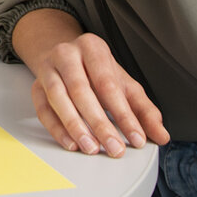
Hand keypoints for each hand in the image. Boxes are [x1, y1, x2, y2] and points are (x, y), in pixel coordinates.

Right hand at [25, 31, 168, 157]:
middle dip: (100, 124)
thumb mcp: (124, 84)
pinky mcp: (36, 86)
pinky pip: (43, 110)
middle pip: (82, 91)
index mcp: (93, 48)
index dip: (124, 114)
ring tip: (92, 148)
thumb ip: (144, 110)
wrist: (65, 57)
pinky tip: (72, 143)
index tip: (137, 138)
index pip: (109, 84)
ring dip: (76, 127)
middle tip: (115, 148)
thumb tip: (161, 135)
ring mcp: (48, 69)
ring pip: (58, 98)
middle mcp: (67, 54)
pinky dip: (57, 129)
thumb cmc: (96, 72)